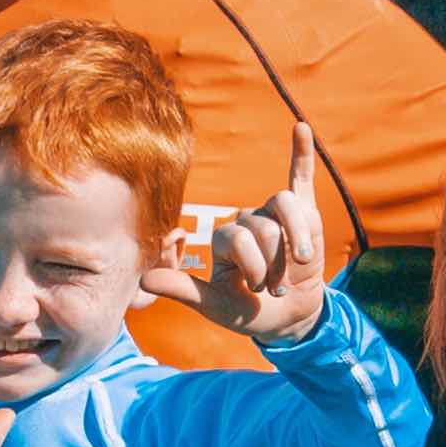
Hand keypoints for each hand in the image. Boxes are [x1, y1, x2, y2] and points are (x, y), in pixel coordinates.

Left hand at [158, 129, 332, 341]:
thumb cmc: (248, 312)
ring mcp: (274, 215)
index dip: (253, 267)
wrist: (286, 318)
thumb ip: (183, 290)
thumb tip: (142, 279)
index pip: (237, 238)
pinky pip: (300, 178)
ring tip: (299, 263)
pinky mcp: (303, 214)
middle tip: (275, 288)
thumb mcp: (215, 306)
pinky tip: (300, 128)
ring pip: (285, 208)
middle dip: (274, 265)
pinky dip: (301, 153)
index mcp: (223, 239)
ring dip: (296, 242)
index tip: (255, 291)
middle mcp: (246, 221)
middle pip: (263, 228)